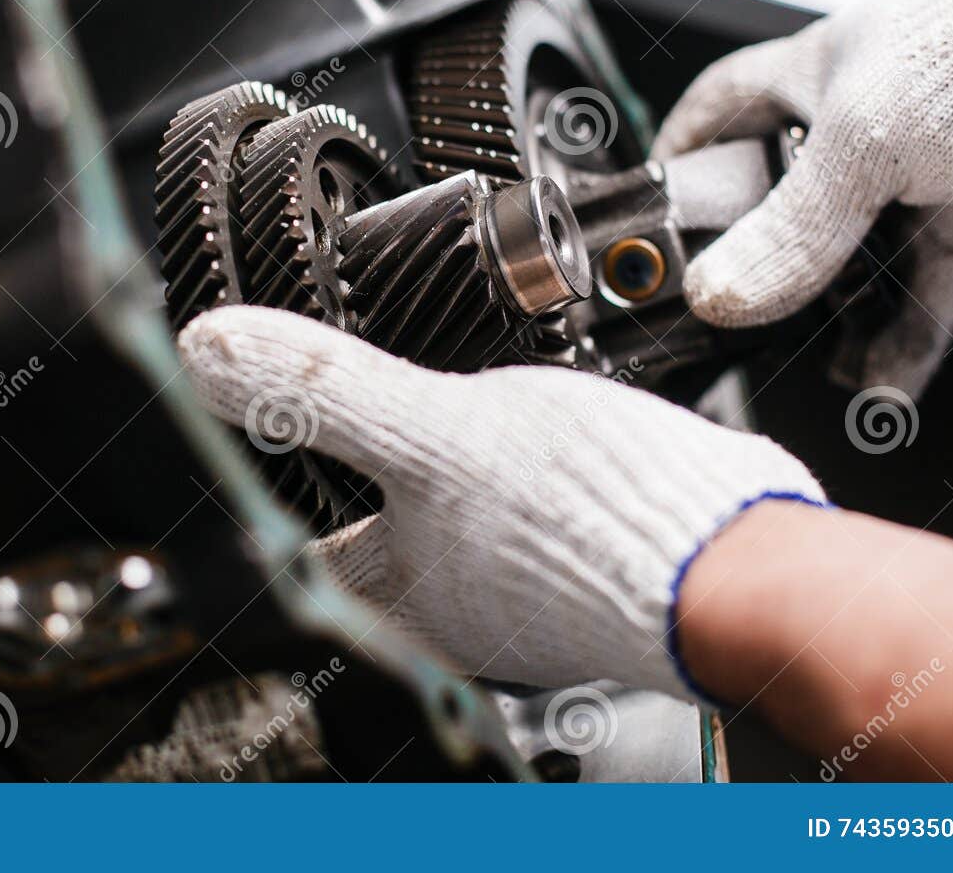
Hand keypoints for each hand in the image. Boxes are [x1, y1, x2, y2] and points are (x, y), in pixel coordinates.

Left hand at [177, 305, 824, 700]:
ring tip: (436, 421)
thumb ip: (326, 392)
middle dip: (357, 487)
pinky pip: (530, 508)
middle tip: (332, 429)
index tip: (244, 463)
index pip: (304, 553)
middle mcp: (460, 601)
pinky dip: (519, 470)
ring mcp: (530, 584)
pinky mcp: (593, 552)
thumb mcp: (435, 432)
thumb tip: (211, 352)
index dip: (267, 505)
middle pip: (380, 541)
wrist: (740, 560)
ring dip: (445, 478)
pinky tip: (540, 433)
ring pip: (459, 524)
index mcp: (405, 586)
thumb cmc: (595, 525)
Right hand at [653, 0, 952, 396]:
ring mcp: (915, 183)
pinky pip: (921, 298)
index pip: (717, 111)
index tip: (651, 212)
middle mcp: (858, 132)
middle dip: (760, 266)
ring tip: (814, 362)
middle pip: (782, 209)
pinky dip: (902, 343)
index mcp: (812, 80)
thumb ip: (792, 230)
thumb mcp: (864, 144)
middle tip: (732, 313)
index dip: (680, 158)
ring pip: (855, 267)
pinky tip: (882, 382)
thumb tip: (721, 294)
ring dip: (836, 320)